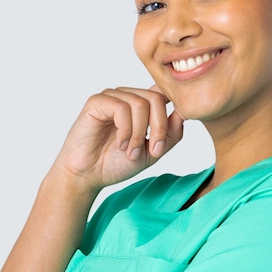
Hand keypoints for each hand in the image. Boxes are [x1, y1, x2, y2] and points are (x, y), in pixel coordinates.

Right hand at [50, 85, 183, 190]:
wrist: (87, 176)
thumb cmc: (115, 164)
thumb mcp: (152, 152)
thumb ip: (171, 134)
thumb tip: (183, 113)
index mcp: (140, 105)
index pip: (164, 95)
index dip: (169, 117)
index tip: (163, 144)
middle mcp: (127, 97)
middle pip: (156, 98)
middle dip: (158, 128)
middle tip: (151, 151)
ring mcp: (112, 97)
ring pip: (140, 103)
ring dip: (139, 133)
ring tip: (130, 152)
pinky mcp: (97, 102)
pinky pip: (121, 108)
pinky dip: (125, 130)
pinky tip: (119, 144)